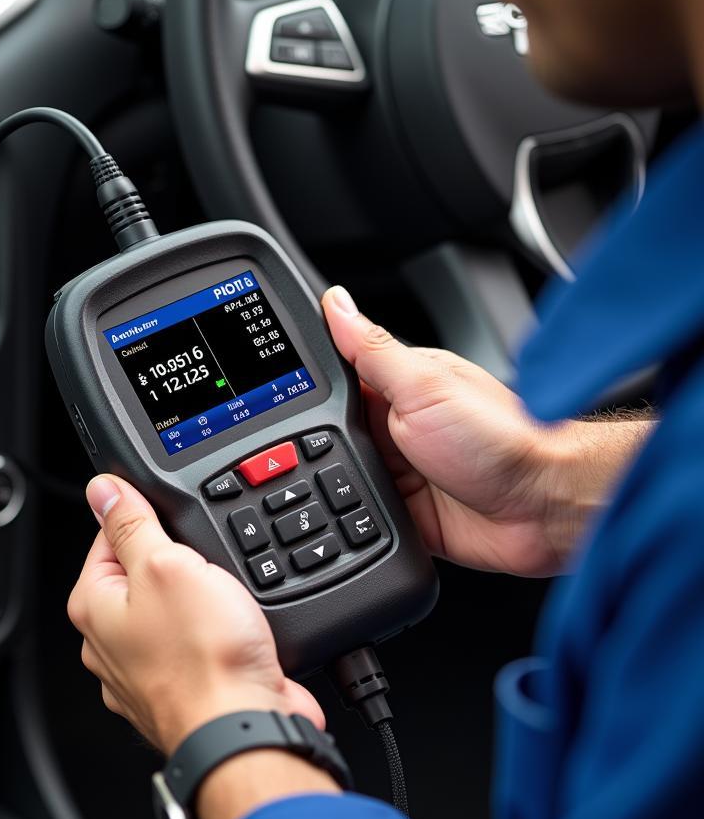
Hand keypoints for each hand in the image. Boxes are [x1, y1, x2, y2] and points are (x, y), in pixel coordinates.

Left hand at [68, 476, 324, 755]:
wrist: (245, 728)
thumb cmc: (204, 659)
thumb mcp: (167, 563)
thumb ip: (132, 523)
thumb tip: (103, 490)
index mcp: (93, 605)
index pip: (108, 536)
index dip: (147, 520)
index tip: (174, 523)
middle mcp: (109, 643)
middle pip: (142, 575)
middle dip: (178, 564)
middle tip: (206, 568)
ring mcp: (143, 673)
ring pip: (173, 611)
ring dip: (200, 602)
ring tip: (223, 606)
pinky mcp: (181, 691)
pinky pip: (196, 646)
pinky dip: (214, 637)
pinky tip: (232, 636)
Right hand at [322, 286, 652, 576]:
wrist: (545, 508)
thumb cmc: (504, 437)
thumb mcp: (424, 385)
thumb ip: (372, 350)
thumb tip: (335, 303)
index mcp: (398, 383)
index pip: (334, 374)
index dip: (303, 380)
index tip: (272, 388)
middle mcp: (396, 425)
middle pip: (325, 430)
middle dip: (311, 441)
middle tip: (314, 446)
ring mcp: (398, 470)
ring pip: (335, 475)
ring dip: (331, 482)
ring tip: (342, 481)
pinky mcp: (401, 511)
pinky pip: (356, 513)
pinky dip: (348, 515)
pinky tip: (349, 513)